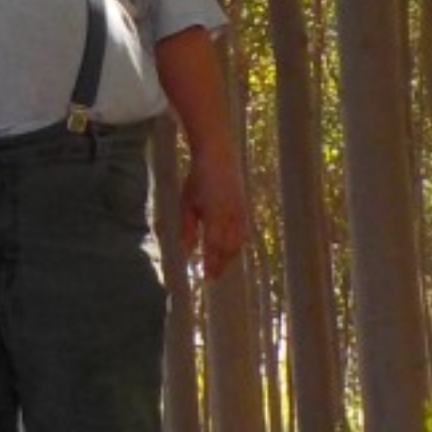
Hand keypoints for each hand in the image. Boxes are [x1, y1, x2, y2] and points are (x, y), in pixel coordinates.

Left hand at [180, 141, 248, 280]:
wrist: (218, 155)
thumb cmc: (198, 178)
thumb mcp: (187, 202)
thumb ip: (187, 228)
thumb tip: (186, 251)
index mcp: (214, 215)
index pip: (214, 246)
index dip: (211, 263)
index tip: (207, 276)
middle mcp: (230, 216)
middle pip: (228, 247)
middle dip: (222, 263)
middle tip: (213, 275)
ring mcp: (240, 211)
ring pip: (238, 241)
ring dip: (230, 255)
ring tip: (222, 265)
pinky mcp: (245, 207)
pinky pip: (244, 231)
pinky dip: (238, 243)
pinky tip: (233, 248)